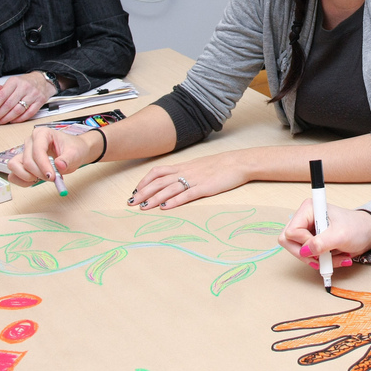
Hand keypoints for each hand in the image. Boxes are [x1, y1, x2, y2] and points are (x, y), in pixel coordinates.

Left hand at [0, 72, 55, 126]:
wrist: (42, 80)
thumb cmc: (25, 82)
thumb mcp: (12, 82)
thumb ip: (1, 91)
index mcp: (15, 81)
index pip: (1, 96)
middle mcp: (24, 87)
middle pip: (8, 105)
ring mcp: (33, 95)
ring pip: (18, 110)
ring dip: (7, 119)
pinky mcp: (40, 101)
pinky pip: (28, 114)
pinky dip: (19, 119)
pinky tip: (12, 121)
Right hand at [7, 127, 96, 186]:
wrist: (73, 152)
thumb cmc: (73, 149)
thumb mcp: (75, 153)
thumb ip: (68, 159)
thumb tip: (59, 165)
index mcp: (42, 134)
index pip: (37, 150)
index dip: (43, 165)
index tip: (52, 176)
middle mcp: (30, 141)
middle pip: (27, 160)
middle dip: (39, 173)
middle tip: (53, 178)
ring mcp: (24, 152)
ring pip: (14, 166)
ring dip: (27, 176)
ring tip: (42, 178)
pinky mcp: (22, 163)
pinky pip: (13, 174)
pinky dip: (22, 181)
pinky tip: (35, 181)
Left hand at [126, 151, 249, 210]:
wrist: (238, 162)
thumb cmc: (220, 165)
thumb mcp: (199, 166)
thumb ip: (186, 172)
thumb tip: (174, 181)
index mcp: (184, 166)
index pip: (158, 172)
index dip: (145, 181)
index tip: (135, 190)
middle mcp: (186, 172)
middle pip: (159, 181)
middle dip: (143, 192)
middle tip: (131, 202)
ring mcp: (195, 180)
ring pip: (169, 188)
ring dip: (154, 198)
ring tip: (143, 207)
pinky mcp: (205, 188)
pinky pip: (186, 195)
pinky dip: (174, 201)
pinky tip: (165, 207)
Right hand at [278, 201, 370, 267]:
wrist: (368, 233)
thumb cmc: (357, 228)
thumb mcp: (341, 235)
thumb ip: (321, 243)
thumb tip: (305, 251)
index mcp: (308, 210)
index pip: (291, 232)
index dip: (303, 243)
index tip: (320, 245)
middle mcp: (305, 219)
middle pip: (289, 242)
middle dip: (307, 254)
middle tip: (322, 258)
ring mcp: (308, 231)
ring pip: (299, 252)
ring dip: (317, 260)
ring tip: (335, 257)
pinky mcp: (312, 241)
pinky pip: (308, 257)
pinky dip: (321, 261)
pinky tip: (335, 257)